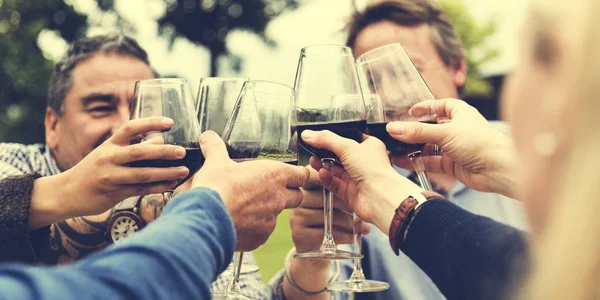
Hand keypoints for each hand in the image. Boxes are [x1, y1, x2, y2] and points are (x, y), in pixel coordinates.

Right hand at [58, 117, 188, 217]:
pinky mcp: (115, 193)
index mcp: (109, 144)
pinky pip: (141, 190)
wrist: (66, 193)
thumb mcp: (107, 154)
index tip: (170, 122)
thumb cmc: (92, 170)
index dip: (150, 123)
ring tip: (184, 170)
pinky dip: (159, 187)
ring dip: (166, 172)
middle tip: (182, 151)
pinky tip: (173, 184)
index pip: (130, 128)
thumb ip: (130, 148)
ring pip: (143, 174)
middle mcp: (109, 158)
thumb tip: (160, 141)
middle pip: (140, 152)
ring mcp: (112, 177)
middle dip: (163, 152)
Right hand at [191, 131, 309, 250]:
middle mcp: (278, 198)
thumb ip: (215, 148)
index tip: (293, 174)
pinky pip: (262, 232)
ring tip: (246, 207)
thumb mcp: (215, 162)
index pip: (302, 175)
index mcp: (274, 175)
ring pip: (277, 215)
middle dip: (288, 193)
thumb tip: (208, 137)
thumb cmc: (217, 188)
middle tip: (270, 190)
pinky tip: (238, 223)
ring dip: (267, 211)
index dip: (299, 174)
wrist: (208, 219)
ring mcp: (271, 220)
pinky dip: (254, 227)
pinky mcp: (261, 237)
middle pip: (297, 196)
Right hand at [284, 167, 369, 297]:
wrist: (320, 251)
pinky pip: (325, 233)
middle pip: (324, 197)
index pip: (315, 175)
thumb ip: (341, 187)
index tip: (347, 185)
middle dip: (346, 205)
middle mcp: (299, 200)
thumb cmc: (333, 220)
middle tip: (360, 212)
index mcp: (307, 186)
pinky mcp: (299, 234)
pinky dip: (344, 236)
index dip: (330, 177)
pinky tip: (353, 237)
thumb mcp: (337, 202)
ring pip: (327, 216)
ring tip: (362, 227)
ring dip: (348, 223)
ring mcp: (296, 217)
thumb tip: (358, 175)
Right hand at [301, 130, 423, 233]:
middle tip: (312, 148)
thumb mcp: (347, 147)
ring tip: (312, 160)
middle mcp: (364, 162)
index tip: (319, 135)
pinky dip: (327, 178)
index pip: (349, 138)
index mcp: (369, 147)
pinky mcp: (350, 192)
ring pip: (335, 170)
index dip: (335, 136)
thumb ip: (325, 139)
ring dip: (323, 164)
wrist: (380, 197)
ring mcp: (357, 178)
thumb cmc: (374, 170)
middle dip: (325, 152)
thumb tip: (309, 134)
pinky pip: (335, 183)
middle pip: (340, 154)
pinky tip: (321, 173)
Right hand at [388, 99, 517, 197]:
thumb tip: (393, 128)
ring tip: (394, 149)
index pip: (441, 106)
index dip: (427, 108)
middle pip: (431, 128)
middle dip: (415, 132)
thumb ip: (418, 132)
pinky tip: (403, 162)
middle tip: (396, 133)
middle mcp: (457, 130)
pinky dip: (418, 162)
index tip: (410, 111)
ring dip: (413, 148)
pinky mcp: (452, 165)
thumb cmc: (481, 143)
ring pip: (429, 146)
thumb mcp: (445, 133)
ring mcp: (455, 148)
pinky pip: (431, 162)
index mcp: (461, 114)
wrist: (498, 170)